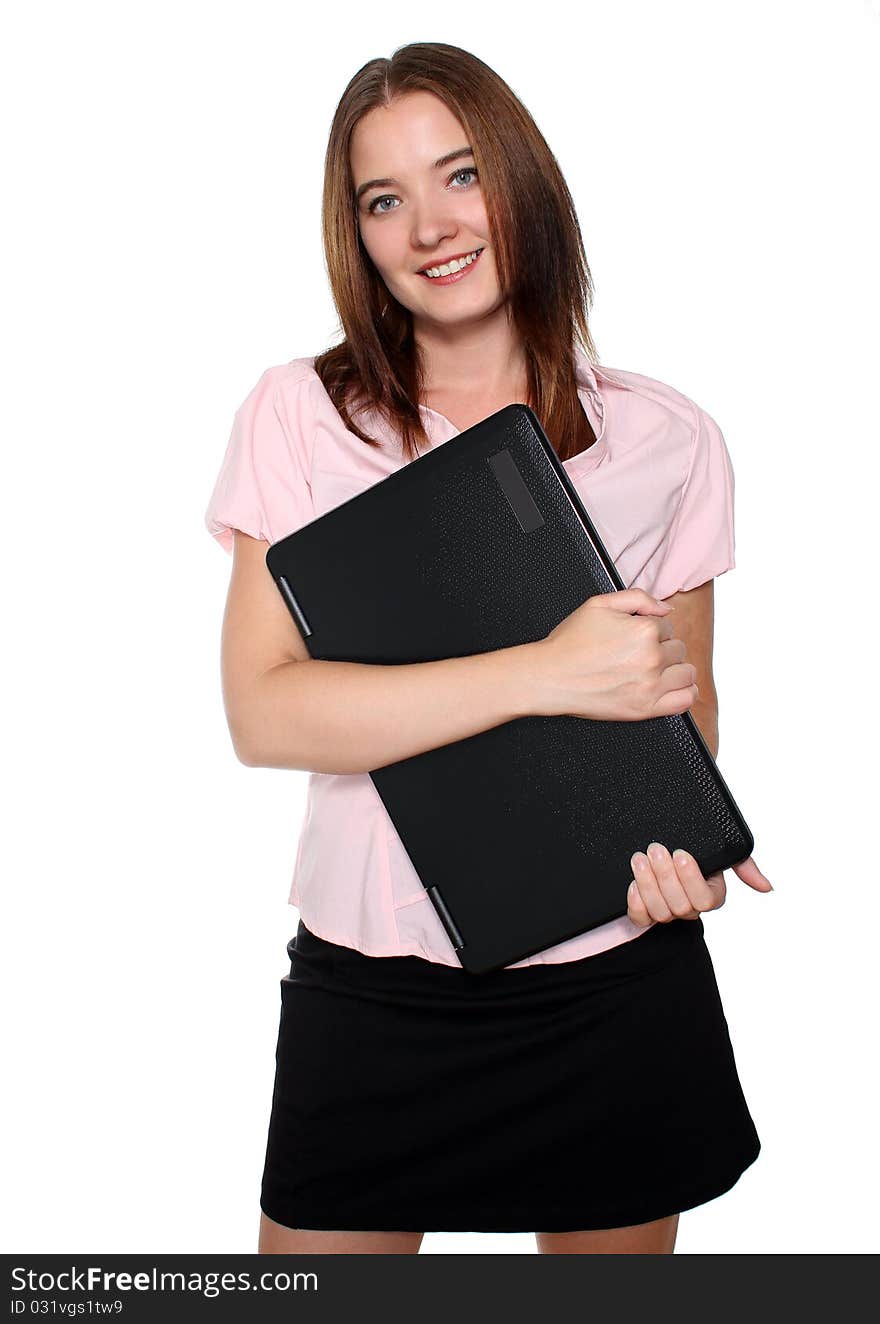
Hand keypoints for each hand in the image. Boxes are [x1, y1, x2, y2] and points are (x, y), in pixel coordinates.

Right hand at [533, 589, 696, 721]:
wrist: (549, 677)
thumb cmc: (570, 642)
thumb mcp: (599, 604)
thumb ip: (638, 598)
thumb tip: (667, 608)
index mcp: (644, 630)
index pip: (667, 625)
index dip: (651, 629)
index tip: (632, 638)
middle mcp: (651, 658)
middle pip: (678, 648)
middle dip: (662, 648)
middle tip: (637, 654)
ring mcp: (650, 685)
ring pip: (686, 672)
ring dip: (675, 669)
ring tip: (654, 670)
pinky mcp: (645, 709)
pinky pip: (685, 700)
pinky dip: (685, 692)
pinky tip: (672, 687)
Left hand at [626, 842, 772, 925]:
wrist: (661, 841)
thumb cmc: (695, 847)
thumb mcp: (720, 850)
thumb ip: (743, 864)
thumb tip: (766, 887)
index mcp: (711, 894)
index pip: (706, 900)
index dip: (691, 879)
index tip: (681, 853)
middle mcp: (690, 907)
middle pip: (682, 907)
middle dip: (666, 876)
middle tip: (656, 849)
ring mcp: (666, 911)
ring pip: (661, 913)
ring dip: (648, 884)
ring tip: (640, 858)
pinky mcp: (644, 912)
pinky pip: (641, 918)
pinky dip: (635, 902)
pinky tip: (632, 882)